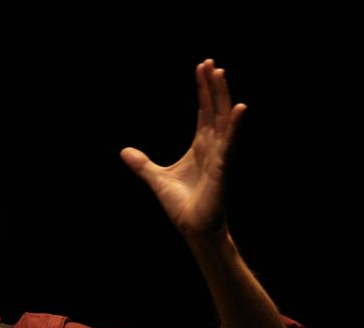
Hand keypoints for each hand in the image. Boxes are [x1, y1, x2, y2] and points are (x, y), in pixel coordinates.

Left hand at [120, 59, 245, 239]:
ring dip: (223, 97)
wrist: (192, 228)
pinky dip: (236, 126)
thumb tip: (123, 151)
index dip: (203, 91)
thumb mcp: (156, 179)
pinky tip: (240, 108)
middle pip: (216, 110)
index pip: (204, 112)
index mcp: (201, 146)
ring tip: (220, 74)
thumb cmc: (182, 205)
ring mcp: (220, 156)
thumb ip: (142, 164)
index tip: (201, 68)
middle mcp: (213, 147)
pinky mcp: (223, 168)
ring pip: (224, 120)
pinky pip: (230, 143)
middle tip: (210, 63)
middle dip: (214, 86)